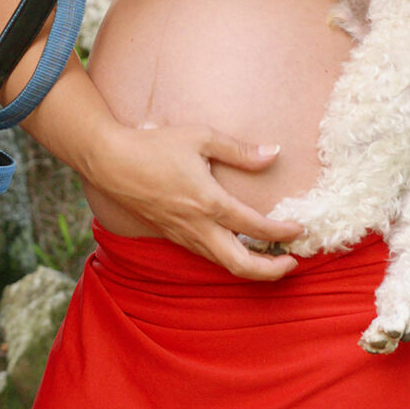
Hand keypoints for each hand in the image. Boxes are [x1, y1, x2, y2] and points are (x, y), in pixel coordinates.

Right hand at [90, 121, 303, 279]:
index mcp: (209, 202)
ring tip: (271, 259)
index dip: (282, 232)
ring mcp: (183, 235)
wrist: (110, 162)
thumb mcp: (200, 138)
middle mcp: (197, 226)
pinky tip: (236, 246)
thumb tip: (273, 153)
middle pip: (240, 265)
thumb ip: (239, 150)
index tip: (299, 229)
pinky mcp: (172, 236)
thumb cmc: (155, 145)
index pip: (255, 227)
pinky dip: (228, 258)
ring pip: (222, 264)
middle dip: (270, 271)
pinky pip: (206, 255)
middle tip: (291, 265)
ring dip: (250, 267)